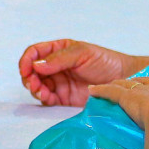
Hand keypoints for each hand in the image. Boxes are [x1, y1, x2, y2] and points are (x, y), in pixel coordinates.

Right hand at [18, 39, 135, 106]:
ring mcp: (59, 82)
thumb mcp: (82, 53)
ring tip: (40, 91)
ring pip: (37, 85)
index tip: (25, 69)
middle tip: (32, 83)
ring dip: (34, 89)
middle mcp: (56, 66)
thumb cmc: (106, 62)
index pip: (35, 53)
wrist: (123, 81)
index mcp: (58, 50)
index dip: (27, 60)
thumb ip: (59, 59)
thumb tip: (36, 66)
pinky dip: (43, 98)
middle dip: (28, 77)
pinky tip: (46, 97)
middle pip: (32, 71)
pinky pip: (47, 99)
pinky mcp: (63, 98)